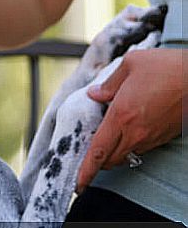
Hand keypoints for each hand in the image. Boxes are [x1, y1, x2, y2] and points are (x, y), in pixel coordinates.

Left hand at [77, 48, 184, 192]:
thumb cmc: (167, 67)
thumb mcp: (132, 64)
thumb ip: (109, 83)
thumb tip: (94, 94)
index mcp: (121, 115)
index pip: (98, 151)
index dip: (86, 169)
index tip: (78, 183)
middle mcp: (136, 131)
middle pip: (111, 159)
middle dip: (97, 162)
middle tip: (89, 155)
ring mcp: (153, 136)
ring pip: (127, 155)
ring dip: (114, 152)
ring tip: (107, 139)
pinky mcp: (165, 136)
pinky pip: (142, 148)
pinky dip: (130, 145)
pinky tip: (128, 130)